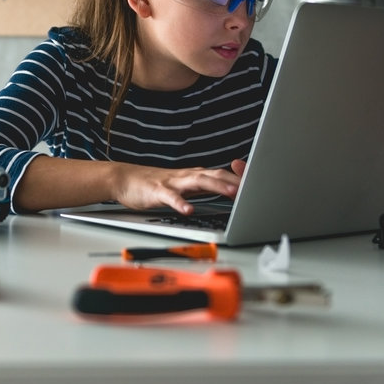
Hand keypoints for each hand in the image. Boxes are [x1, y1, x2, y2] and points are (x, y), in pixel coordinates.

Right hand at [111, 160, 244, 214]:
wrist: (125, 179)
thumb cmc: (154, 185)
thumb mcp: (183, 186)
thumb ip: (203, 188)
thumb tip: (227, 192)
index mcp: (194, 176)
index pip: (221, 173)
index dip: (239, 176)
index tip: (258, 181)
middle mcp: (186, 176)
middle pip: (213, 174)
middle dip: (234, 180)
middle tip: (252, 187)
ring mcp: (172, 183)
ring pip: (197, 182)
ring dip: (216, 186)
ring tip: (231, 192)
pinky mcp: (157, 192)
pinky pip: (171, 197)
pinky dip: (180, 203)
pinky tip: (188, 210)